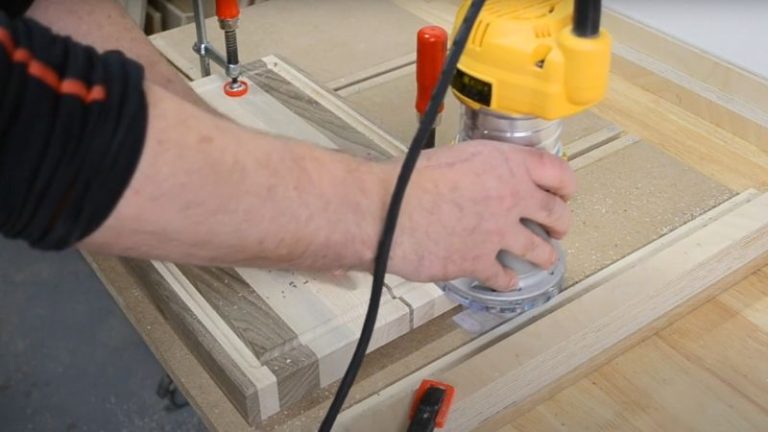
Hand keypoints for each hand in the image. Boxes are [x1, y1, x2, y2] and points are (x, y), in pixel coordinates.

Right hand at [386, 140, 574, 290]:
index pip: (556, 171)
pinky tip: (506, 281)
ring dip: (544, 255)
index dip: (565, 184)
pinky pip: (503, 276)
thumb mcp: (454, 157)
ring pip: (538, 250)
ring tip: (544, 258)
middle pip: (555, 213)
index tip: (565, 192)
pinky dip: (506, 280)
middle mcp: (510, 197)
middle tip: (557, 227)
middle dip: (560, 222)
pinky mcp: (479, 262)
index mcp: (505, 164)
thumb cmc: (407, 178)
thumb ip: (480, 168)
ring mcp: (498, 233)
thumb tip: (481, 179)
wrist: (385, 210)